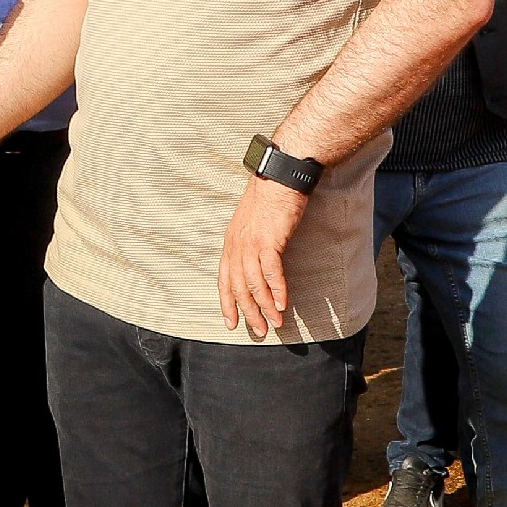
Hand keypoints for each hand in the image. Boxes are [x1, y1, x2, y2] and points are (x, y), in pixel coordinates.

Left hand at [218, 176, 307, 338]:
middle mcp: (237, 244)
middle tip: (258, 330)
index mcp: (231, 241)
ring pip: (253, 283)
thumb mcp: (253, 221)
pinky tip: (282, 303)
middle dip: (247, 311)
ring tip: (274, 322)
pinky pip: (271, 271)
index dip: (227, 302)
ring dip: (264, 305)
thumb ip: (252, 241)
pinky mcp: (269, 239)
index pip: (224, 279)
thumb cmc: (271, 196)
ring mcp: (251, 242)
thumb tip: (259, 259)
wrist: (281, 175)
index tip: (231, 323)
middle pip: (237, 286)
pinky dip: (276, 289)